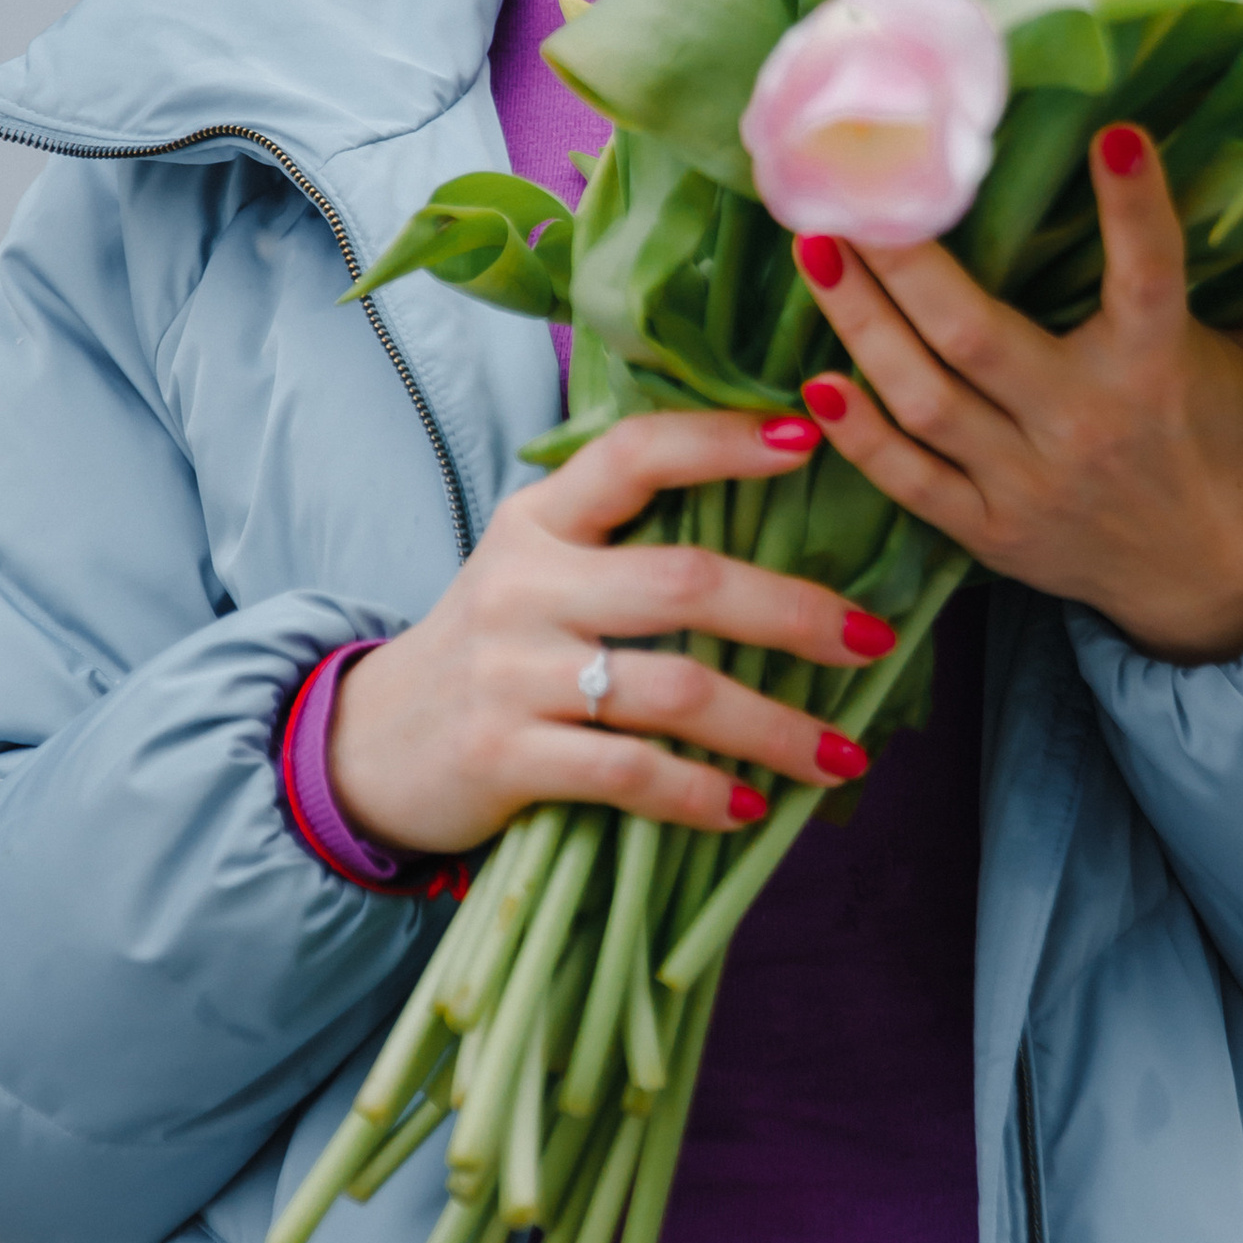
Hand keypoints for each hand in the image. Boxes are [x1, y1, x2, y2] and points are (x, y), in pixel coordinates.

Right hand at [328, 411, 895, 859]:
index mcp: (539, 519)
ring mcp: (512, 670)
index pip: (635, 452)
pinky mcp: (504, 754)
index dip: (722, 440)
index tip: (810, 434)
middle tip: (871, 639)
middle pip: (685, 581)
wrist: (371, 748)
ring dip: (774, 726)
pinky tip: (749, 808)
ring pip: (675, 688)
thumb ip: (626, 543)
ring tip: (842, 754)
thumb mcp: (538, 570)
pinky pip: (629, 771)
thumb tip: (781, 528)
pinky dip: (702, 793)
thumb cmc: (495, 651)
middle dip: (793, 613)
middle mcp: (525, 584)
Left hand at [793, 131, 1242, 668]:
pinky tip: (814, 378)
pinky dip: (859, 435)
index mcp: (1160, 371)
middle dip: (903, 259)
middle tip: (848, 183)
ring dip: (857, 322)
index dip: (1135, 209)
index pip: (1150, 277)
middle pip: (976, 335)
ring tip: (814, 246)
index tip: (1114, 134)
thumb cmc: (1235, 452)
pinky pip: (908, 481)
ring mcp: (1027, 483)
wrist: (1215, 591)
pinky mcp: (988, 531)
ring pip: (923, 396)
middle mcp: (1085, 423)